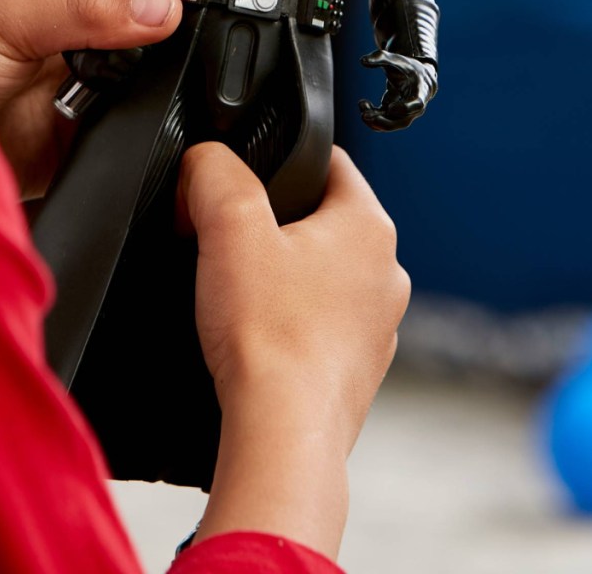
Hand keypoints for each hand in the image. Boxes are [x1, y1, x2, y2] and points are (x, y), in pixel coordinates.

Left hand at [0, 0, 181, 199]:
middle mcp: (73, 26)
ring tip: (179, 59)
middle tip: (199, 3)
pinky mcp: (96, 129)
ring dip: (171, 61)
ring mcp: (88, 78)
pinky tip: (165, 107)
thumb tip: (157, 8)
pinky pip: (146, 118)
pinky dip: (161, 114)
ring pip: (154, 59)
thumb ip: (78, 9)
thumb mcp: (0, 20)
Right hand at [179, 142, 408, 451]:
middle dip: (274, 222)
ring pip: (321, 274)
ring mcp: (377, 325)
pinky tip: (255, 335)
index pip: (332, 162)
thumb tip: (205, 160)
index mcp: (368, 227)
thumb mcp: (229, 226)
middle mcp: (386, 273)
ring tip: (238, 293)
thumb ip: (214, 172)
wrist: (282, 432)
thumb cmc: (269, 336)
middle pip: (322, 219)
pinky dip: (290, 321)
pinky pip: (320, 323)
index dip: (282, 160)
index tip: (244, 179)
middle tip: (229, 238)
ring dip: (283, 275)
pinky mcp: (357, 365)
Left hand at [358, 48, 437, 131]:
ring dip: (374, 120)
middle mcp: (415, 107)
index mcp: (420, 92)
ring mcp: (405, 114)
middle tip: (365, 116)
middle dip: (384, 122)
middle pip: (403, 121)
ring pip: (391, 124)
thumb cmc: (407, 67)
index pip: (417, 105)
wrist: (416, 77)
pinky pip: (383, 120)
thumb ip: (380, 57)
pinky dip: (372, 115)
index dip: (404, 109)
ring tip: (362, 105)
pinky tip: (362, 103)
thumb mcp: (396, 59)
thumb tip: (362, 60)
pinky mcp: (394, 115)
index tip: (390, 108)